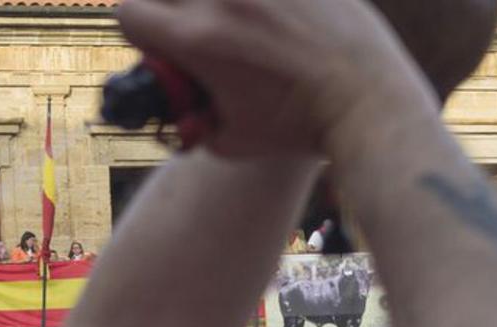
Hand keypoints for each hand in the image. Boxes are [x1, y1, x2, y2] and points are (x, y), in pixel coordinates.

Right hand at [116, 0, 436, 155]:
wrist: (368, 101)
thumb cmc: (298, 129)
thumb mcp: (231, 143)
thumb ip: (192, 124)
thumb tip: (179, 112)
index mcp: (199, 40)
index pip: (128, 13)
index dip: (138, 33)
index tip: (159, 47)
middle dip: (167, 11)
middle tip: (195, 35)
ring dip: (209, 5)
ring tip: (233, 25)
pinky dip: (258, 5)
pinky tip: (271, 20)